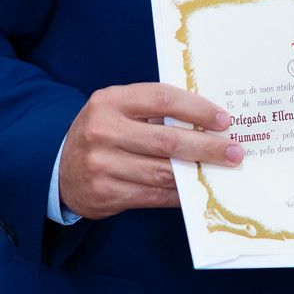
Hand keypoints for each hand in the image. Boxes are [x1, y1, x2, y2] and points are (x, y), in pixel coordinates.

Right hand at [56, 82, 240, 219]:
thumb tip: (208, 121)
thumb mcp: (118, 110)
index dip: (197, 109)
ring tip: (222, 170)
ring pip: (163, 171)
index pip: (162, 99)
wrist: (60, 168)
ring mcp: (102, 164)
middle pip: (168, 140)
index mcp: (110, 101)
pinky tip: (197, 189)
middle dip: (207, 146)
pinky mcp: (106, 193)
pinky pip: (154, 195)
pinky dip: (180, 193)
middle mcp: (103, 131)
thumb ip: (154, 111)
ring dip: (198, 173)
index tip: (223, 120)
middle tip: (234, 151)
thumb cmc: (102, 132)